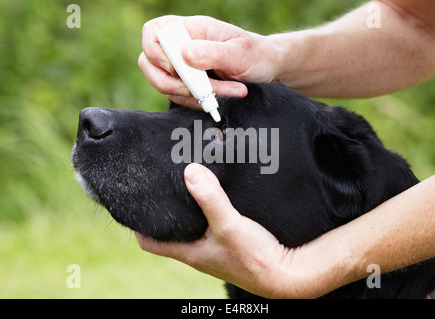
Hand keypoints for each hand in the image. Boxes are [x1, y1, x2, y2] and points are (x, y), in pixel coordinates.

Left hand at [135, 163, 296, 297]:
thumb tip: (190, 171)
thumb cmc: (255, 258)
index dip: (140, 225)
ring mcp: (214, 248)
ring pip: (192, 226)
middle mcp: (198, 252)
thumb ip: (210, 199)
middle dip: (165, 211)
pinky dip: (208, 210)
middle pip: (170, 232)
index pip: (150, 243)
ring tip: (187, 184)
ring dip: (188, 209)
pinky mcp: (230, 243)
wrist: (285, 273)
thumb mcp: (229, 225)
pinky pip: (211, 224)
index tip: (138, 202)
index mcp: (189, 253)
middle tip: (163, 185)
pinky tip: (216, 194)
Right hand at [138, 15, 278, 107]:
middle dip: (170, 82)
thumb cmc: (255, 55)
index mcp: (191, 29)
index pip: (154, 32)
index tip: (175, 69)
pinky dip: (194, 101)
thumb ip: (213, 53)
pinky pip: (177, 95)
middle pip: (149, 62)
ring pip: (163, 82)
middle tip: (198, 90)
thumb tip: (185, 55)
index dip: (155, 52)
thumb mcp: (240, 53)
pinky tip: (214, 100)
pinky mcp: (186, 81)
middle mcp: (181, 45)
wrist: (266, 67)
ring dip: (188, 95)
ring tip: (219, 94)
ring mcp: (182, 64)